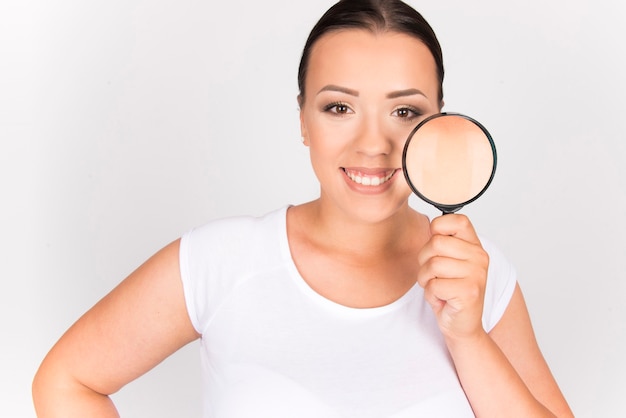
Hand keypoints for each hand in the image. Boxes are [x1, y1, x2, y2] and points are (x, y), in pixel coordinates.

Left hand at [416, 214, 489, 341]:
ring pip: (432, 265)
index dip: (437, 229)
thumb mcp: (448, 262)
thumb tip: (430, 225)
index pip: (456, 220)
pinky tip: (442, 298)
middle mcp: (480, 257)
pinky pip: (434, 285)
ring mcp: (476, 274)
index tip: (437, 248)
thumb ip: (443, 242)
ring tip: (438, 287)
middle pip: (435, 243)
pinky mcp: (469, 292)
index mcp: (475, 246)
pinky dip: (431, 294)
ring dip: (426, 279)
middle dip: (424, 260)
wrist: (462, 324)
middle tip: (433, 274)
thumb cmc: (450, 291)